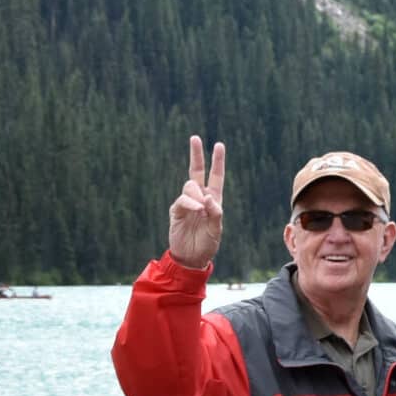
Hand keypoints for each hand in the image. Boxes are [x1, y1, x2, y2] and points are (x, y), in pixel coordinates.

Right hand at [167, 135, 225, 268]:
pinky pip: (182, 200)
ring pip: (190, 186)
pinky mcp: (176, 210)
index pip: (215, 177)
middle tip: (195, 137)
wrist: (191, 258)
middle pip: (197, 172)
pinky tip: (196, 210)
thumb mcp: (217, 230)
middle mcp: (199, 198)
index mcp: (213, 201)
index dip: (217, 162)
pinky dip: (190, 203)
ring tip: (201, 211)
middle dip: (196, 154)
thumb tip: (208, 197)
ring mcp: (187, 203)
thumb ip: (216, 213)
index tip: (218, 145)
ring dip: (197, 194)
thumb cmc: (207, 245)